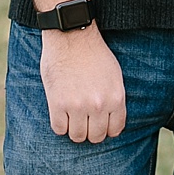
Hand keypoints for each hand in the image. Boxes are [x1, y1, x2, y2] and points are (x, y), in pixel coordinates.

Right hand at [39, 24, 126, 142]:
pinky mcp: (58, 104)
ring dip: (75, 130)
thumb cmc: (94, 54)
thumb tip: (111, 119)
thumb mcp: (114, 76)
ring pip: (78, 136)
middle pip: (96, 137)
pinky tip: (62, 113)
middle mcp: (99, 105)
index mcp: (115, 98)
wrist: (72, 37)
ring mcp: (78, 106)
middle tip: (86, 122)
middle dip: (91, 131)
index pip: (115, 130)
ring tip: (73, 118)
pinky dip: (60, 124)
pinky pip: (59, 129)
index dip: (107, 129)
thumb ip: (113, 98)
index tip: (100, 124)